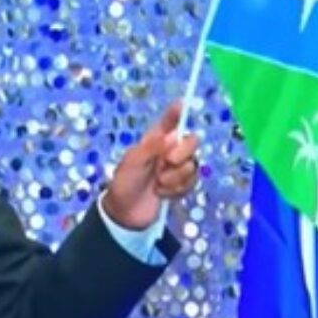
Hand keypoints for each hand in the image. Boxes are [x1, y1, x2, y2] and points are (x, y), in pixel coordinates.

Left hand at [102, 100, 200, 230]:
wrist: (126, 214)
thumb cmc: (124, 183)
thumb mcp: (132, 162)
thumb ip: (150, 148)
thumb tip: (170, 136)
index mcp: (154, 141)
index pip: (169, 122)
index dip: (176, 112)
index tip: (182, 104)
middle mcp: (169, 151)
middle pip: (191, 142)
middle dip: (182, 153)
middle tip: (167, 162)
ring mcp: (177, 169)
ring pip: (193, 165)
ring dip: (175, 177)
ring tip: (158, 184)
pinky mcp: (181, 186)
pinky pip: (192, 183)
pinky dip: (177, 190)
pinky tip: (162, 194)